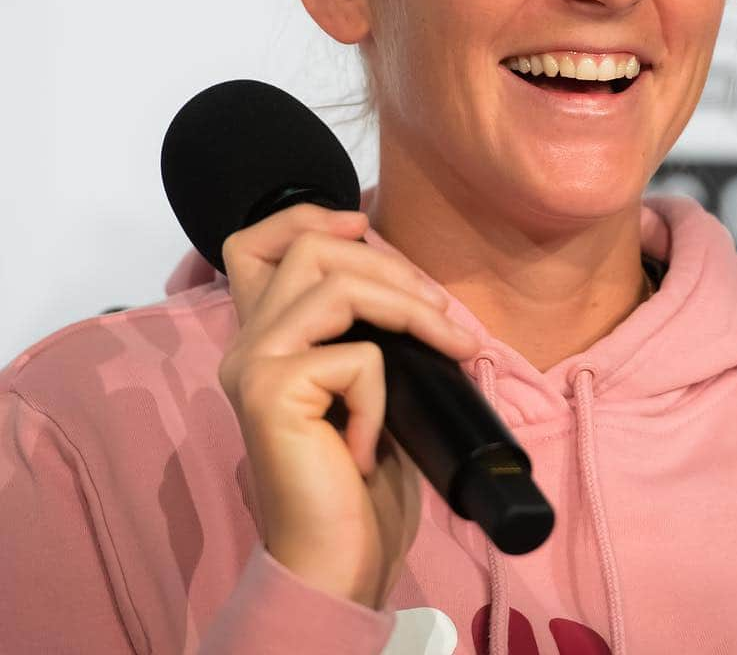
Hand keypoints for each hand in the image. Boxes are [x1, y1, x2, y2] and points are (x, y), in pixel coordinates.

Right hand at [217, 204, 479, 607]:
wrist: (337, 557)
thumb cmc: (362, 475)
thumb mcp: (368, 383)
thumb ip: (363, 330)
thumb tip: (410, 282)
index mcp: (267, 337)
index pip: (253, 245)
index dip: (307, 217)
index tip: (361, 227)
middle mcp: (247, 344)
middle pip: (310, 249)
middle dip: (392, 267)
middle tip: (443, 315)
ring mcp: (252, 365)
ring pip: (334, 284)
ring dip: (409, 308)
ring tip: (449, 347)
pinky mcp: (270, 393)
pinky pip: (355, 356)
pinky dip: (384, 393)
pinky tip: (377, 443)